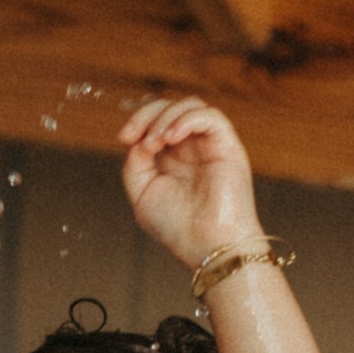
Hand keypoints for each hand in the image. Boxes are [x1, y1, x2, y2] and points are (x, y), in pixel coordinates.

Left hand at [119, 96, 258, 273]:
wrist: (207, 247)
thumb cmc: (178, 228)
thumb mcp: (143, 193)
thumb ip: (135, 163)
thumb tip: (140, 139)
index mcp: (172, 158)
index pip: (155, 121)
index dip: (138, 121)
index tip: (124, 138)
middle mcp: (192, 148)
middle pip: (171, 107)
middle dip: (147, 114)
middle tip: (134, 136)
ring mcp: (210, 146)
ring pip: (192, 105)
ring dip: (166, 117)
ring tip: (156, 142)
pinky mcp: (229, 147)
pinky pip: (211, 116)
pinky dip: (187, 120)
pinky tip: (171, 138)